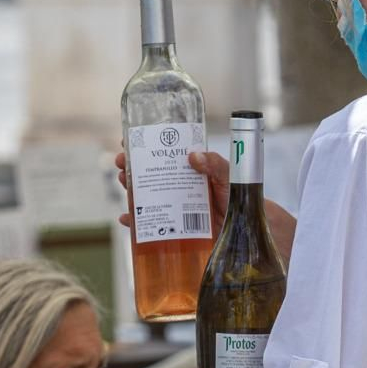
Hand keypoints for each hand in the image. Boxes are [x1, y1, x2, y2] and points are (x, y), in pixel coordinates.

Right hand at [113, 150, 228, 235]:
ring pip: (146, 196)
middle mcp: (178, 186)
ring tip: (122, 180)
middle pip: (150, 174)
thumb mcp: (229, 176)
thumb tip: (193, 155)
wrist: (245, 226)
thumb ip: (215, 164)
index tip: (130, 140)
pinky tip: (127, 219)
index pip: (164, 154)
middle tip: (121, 161)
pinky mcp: (174, 227)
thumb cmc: (238, 197)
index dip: (146, 147)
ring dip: (130, 189)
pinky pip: (150, 225)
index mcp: (189, 170)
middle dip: (132, 166)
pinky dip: (136, 223)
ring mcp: (174, 206)